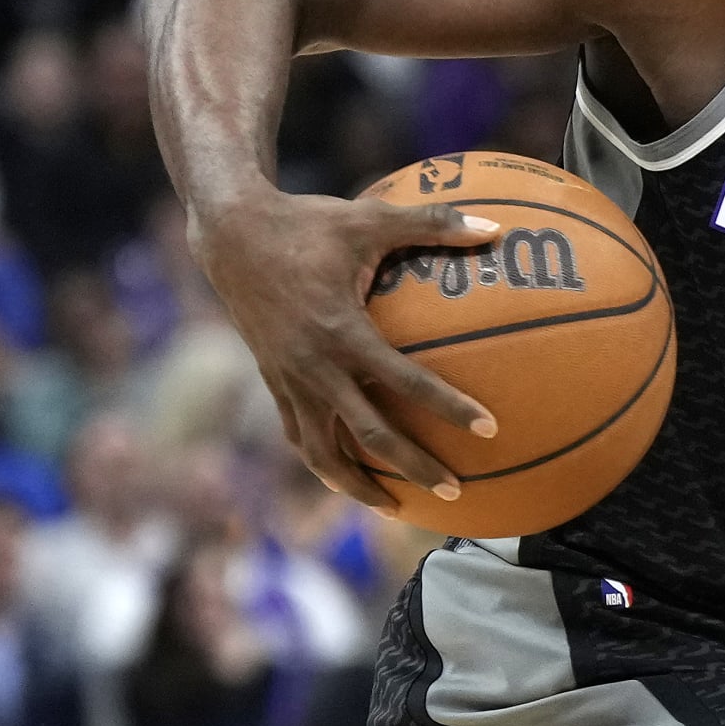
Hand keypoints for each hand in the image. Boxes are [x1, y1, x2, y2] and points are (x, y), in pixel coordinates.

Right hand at [194, 187, 501, 509]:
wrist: (230, 235)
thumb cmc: (306, 223)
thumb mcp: (369, 218)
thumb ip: (433, 224)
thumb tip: (495, 227)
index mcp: (341, 332)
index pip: (406, 382)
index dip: (448, 407)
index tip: (489, 429)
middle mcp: (314, 367)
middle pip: (370, 436)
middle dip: (414, 468)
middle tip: (456, 491)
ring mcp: (290, 381)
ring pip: (324, 453)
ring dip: (361, 485)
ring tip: (397, 507)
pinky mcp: (274, 383)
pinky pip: (301, 436)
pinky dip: (326, 463)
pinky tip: (350, 476)